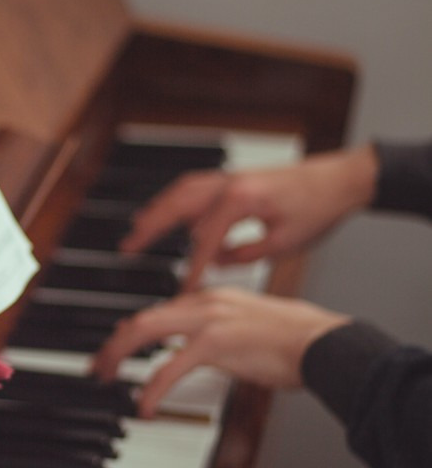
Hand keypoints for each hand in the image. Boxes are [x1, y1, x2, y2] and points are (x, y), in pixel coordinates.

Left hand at [90, 288, 348, 417]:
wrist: (323, 342)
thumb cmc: (296, 338)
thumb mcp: (247, 325)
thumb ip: (217, 332)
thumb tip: (195, 350)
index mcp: (210, 298)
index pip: (159, 311)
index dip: (133, 330)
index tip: (119, 346)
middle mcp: (204, 302)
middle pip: (142, 317)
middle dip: (115, 341)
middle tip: (100, 365)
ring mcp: (208, 320)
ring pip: (145, 331)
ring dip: (119, 355)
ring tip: (107, 377)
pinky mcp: (216, 343)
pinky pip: (171, 367)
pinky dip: (153, 388)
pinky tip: (145, 405)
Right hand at [120, 147, 377, 290]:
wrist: (340, 179)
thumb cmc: (318, 209)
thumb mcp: (285, 243)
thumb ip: (245, 254)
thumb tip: (218, 261)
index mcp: (241, 200)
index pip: (204, 239)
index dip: (193, 267)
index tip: (182, 289)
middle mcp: (229, 184)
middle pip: (176, 206)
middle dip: (149, 228)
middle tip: (127, 247)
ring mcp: (229, 178)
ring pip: (180, 192)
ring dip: (157, 211)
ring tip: (138, 230)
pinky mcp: (233, 178)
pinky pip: (194, 188)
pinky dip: (175, 202)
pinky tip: (171, 217)